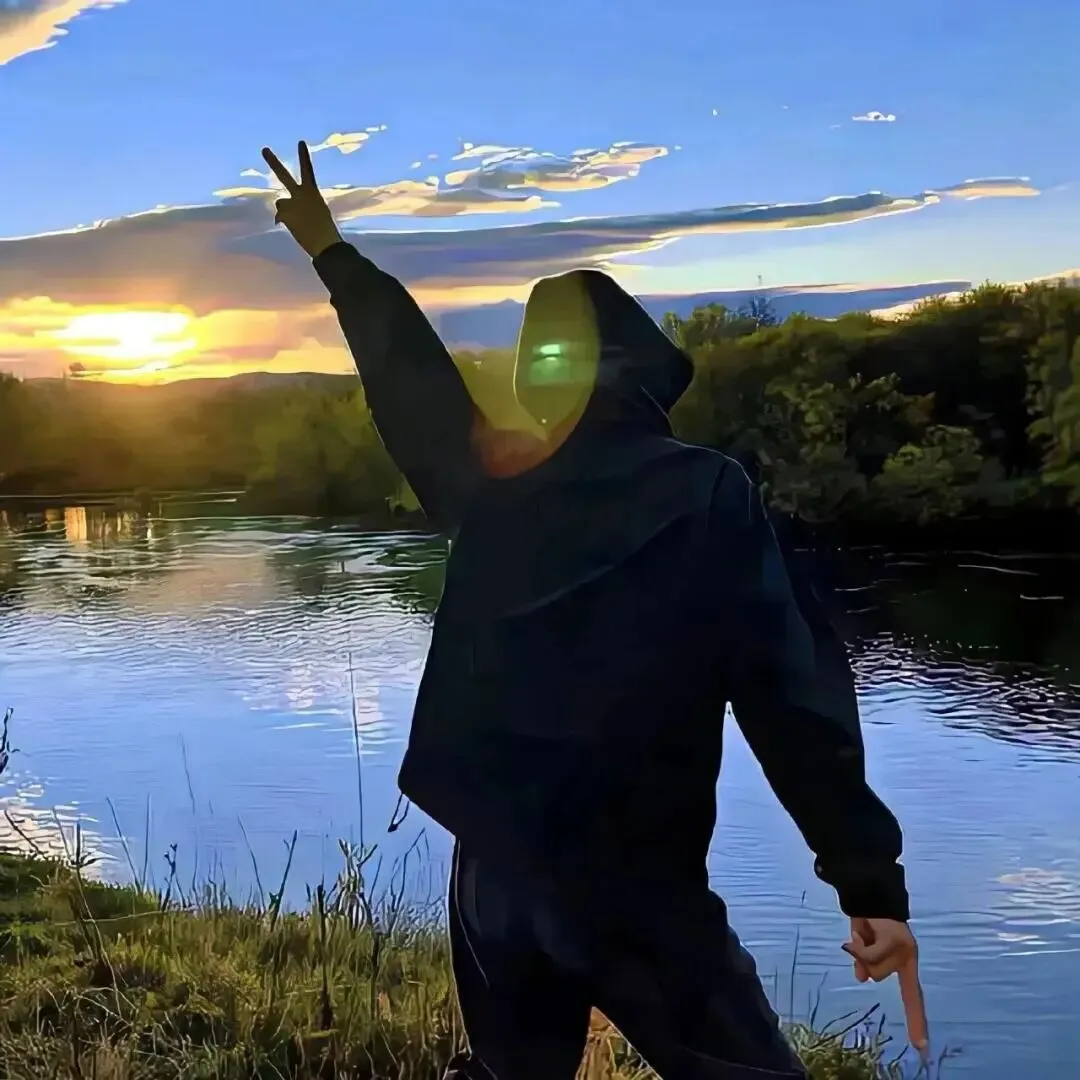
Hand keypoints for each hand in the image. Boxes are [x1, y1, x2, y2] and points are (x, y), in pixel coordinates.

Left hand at [261, 141, 342, 257]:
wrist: (325, 243)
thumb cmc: (326, 231)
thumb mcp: (317, 214)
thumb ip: (301, 206)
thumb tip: (280, 213)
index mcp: (313, 193)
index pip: (308, 171)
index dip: (303, 156)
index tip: (300, 142)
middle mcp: (300, 194)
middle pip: (284, 176)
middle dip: (273, 162)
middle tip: (263, 149)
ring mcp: (291, 203)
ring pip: (280, 204)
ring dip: (286, 211)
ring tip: (299, 222)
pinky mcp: (284, 214)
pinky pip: (279, 218)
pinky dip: (284, 223)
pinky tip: (296, 229)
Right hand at [843, 917, 928, 1055]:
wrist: (869, 889)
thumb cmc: (867, 916)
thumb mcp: (863, 944)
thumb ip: (865, 962)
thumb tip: (861, 978)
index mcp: (904, 961)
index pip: (913, 997)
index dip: (916, 1021)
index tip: (921, 1048)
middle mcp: (908, 957)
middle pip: (879, 976)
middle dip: (864, 959)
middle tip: (863, 936)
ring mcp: (904, 949)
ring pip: (873, 966)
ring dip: (861, 949)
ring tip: (865, 928)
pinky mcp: (895, 940)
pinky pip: (871, 955)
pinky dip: (859, 947)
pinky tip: (861, 931)